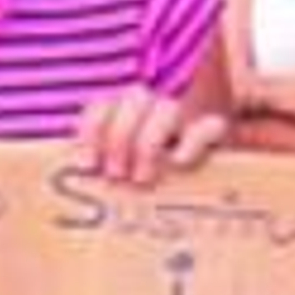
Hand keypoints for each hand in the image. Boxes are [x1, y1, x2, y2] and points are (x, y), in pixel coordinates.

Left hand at [72, 87, 229, 185]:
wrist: (208, 197)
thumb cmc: (154, 192)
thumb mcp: (122, 180)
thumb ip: (101, 171)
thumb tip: (79, 176)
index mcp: (129, 115)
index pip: (105, 104)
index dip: (92, 130)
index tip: (86, 165)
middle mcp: (156, 109)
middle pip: (136, 97)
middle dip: (120, 137)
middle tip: (116, 175)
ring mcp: (188, 118)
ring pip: (167, 108)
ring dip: (149, 142)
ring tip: (142, 178)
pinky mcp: (215, 135)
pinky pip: (208, 127)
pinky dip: (191, 143)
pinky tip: (178, 164)